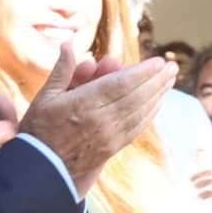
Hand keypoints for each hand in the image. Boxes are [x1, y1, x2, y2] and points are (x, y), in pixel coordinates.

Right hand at [11, 43, 174, 190]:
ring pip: (141, 112)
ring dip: (158, 95)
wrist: (41, 169)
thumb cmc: (39, 130)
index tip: (158, 61)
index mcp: (83, 104)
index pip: (121, 84)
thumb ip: (62, 70)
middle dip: (157, 80)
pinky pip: (137, 128)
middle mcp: (100, 120)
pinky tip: (158, 103)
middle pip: (137, 97)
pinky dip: (150, 114)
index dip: (143, 72)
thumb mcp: (45, 97)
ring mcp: (109, 136)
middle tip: (172, 67)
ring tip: (170, 80)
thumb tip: (69, 43)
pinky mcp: (112, 148)